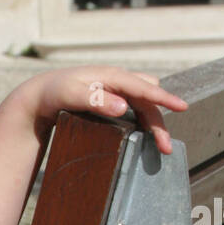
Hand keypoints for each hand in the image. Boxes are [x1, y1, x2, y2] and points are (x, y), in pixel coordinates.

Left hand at [16, 66, 188, 155]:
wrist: (42, 95)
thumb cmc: (55, 93)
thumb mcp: (70, 95)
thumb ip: (95, 99)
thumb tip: (123, 107)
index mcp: (112, 76)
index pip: (143, 88)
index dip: (163, 98)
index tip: (181, 107)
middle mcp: (119, 82)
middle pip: (149, 99)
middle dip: (159, 122)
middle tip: (164, 147)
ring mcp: (117, 92)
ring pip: (145, 104)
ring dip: (153, 123)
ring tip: (159, 147)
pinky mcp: (113, 101)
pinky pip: (136, 109)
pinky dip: (144, 122)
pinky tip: (144, 137)